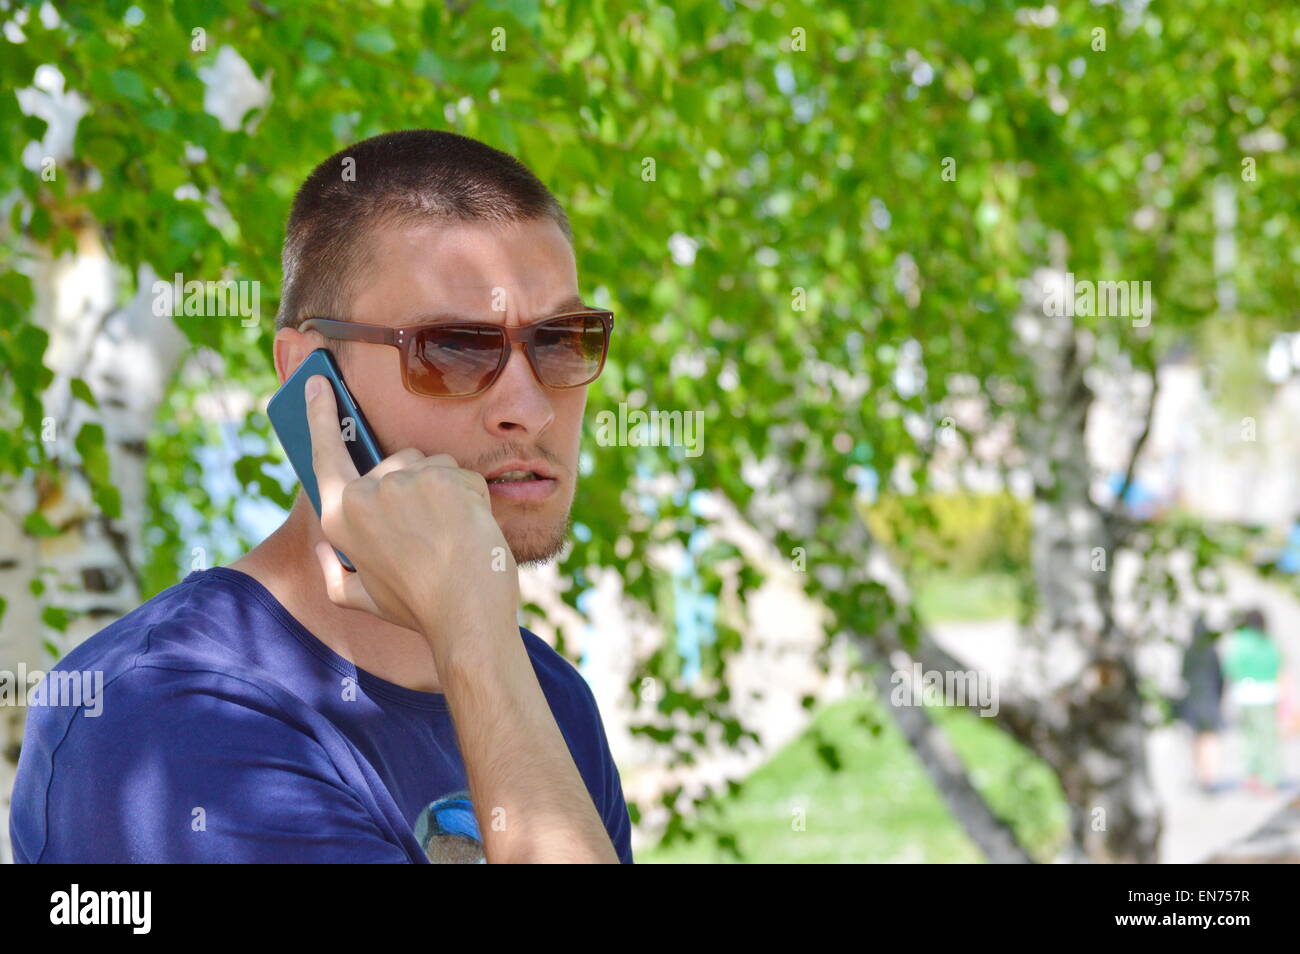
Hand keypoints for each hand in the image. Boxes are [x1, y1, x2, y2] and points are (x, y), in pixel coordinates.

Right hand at [304, 374, 519, 653]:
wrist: (468, 617)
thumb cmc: (418, 609)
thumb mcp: (361, 599)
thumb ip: (334, 573)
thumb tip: (323, 549)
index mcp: (340, 518)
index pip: (324, 453)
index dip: (318, 415)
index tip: (317, 383)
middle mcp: (368, 492)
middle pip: (395, 461)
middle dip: (414, 486)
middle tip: (430, 531)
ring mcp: (408, 481)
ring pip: (432, 465)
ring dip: (443, 490)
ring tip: (449, 534)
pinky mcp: (447, 477)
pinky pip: (462, 475)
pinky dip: (470, 497)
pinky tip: (469, 529)